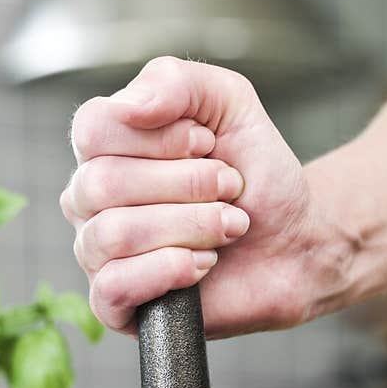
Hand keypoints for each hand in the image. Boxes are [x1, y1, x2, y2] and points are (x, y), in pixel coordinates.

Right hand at [62, 56, 341, 335]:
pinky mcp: (115, 305)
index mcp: (104, 148)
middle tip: (230, 190)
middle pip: (102, 183)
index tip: (209, 145)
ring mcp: (97, 254)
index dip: (159, 138)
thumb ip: (175, 81)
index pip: (92, 130)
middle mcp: (89, 200)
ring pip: (113, 234)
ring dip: (189, 226)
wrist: (297, 241)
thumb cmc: (257, 175)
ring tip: (228, 227)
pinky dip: (169, 270)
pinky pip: (113, 286)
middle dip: (186, 185)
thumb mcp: (228, 102)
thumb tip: (129, 107)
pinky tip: (204, 264)